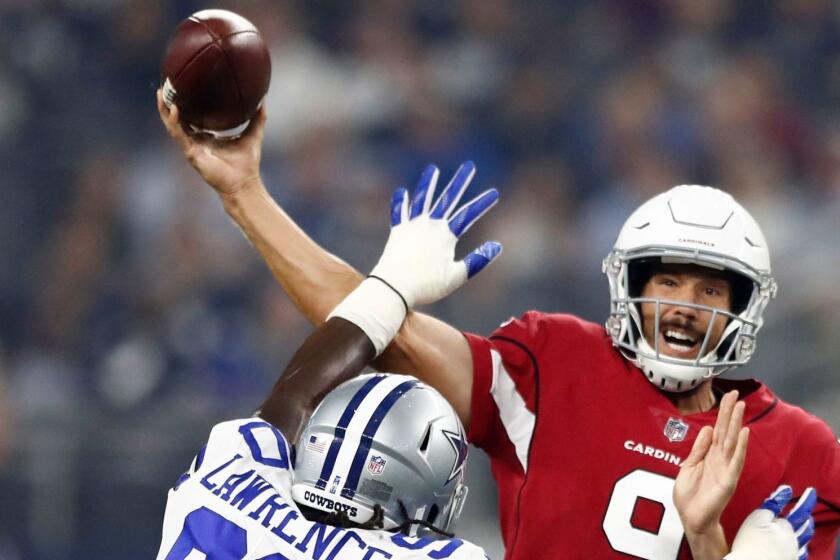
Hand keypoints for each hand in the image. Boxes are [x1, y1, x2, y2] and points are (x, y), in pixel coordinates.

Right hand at [156, 88, 265, 195]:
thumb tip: (263, 99)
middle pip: (177, 120)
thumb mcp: (253, 134)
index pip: (191, 118)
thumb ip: (258, 117)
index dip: (185, 104)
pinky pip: (179, 135)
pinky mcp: (191, 153)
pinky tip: (174, 108)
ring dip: (165, 110)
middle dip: (168, 104)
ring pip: (173, 126)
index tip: (182, 87)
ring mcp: (192, 148)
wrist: (244, 184)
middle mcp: (196, 142)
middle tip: (165, 85)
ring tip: (160, 93)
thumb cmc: (247, 163)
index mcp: (207, 138)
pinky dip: (175, 122)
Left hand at [370, 162, 501, 306]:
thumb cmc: (426, 286)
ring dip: (429, 183)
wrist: (393, 287)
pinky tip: (403, 192)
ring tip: (433, 169)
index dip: (482, 203)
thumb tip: (497, 246)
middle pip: (447, 199)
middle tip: (469, 166)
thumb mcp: (456, 277)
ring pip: (422, 199)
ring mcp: (412, 227)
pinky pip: (399, 213)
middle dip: (460, 182)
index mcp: (445, 236)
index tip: (494, 193)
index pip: (467, 215)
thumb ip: (476, 261)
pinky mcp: (397, 232)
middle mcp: (429, 226)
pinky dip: (401, 202)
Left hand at [673, 391, 749, 536]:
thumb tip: (709, 428)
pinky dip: (741, 447)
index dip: (723, 413)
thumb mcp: (689, 465)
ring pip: (733, 442)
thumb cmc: (690, 495)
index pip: (718, 429)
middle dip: (731, 413)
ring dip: (737, 424)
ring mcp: (726, 468)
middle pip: (727, 431)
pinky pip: (736, 461)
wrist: (691, 517)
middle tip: (736, 394)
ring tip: (741, 407)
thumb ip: (699, 448)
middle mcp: (720, 459)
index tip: (727, 397)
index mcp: (710, 454)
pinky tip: (744, 434)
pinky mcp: (729, 480)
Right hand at [725, 486, 816, 559]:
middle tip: (810, 499)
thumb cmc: (751, 543)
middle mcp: (793, 540)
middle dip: (805, 513)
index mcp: (786, 527)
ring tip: (809, 522)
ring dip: (806, 529)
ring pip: (804, 540)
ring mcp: (793, 553)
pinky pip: (800, 555)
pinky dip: (803, 549)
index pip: (792, 512)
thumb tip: (785, 491)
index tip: (795, 489)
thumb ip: (772, 504)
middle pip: (802, 525)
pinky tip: (802, 548)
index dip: (791, 501)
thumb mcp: (757, 518)